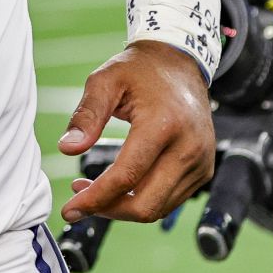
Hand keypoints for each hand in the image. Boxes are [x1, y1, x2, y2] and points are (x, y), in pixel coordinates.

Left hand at [59, 41, 214, 223]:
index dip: (95, 199)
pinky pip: (170, 200)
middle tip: (79, 200)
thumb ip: (86, 115)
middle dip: (107, 210)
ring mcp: (201, 161)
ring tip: (95, 190)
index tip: (69, 210)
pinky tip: (121, 186)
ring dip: (123, 208)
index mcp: (163, 123)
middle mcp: (188, 147)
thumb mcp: (105, 81)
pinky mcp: (204, 169)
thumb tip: (67, 150)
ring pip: (158, 208)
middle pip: (145, 204)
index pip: (126, 176)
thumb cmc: (139, 70)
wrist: (180, 62)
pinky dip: (143, 201)